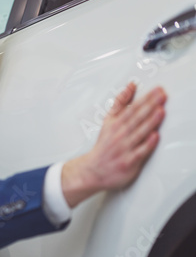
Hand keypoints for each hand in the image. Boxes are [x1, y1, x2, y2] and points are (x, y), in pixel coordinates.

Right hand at [62, 83, 166, 207]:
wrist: (93, 170)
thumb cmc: (104, 146)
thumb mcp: (108, 120)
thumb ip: (120, 103)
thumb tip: (131, 86)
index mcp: (115, 124)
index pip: (132, 108)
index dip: (145, 99)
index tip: (156, 90)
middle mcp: (120, 135)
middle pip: (136, 118)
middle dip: (149, 106)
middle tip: (161, 96)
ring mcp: (124, 148)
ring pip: (139, 133)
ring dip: (150, 122)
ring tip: (160, 111)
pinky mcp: (129, 162)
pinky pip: (139, 152)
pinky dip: (147, 144)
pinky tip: (154, 136)